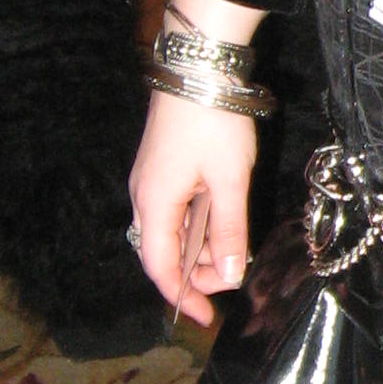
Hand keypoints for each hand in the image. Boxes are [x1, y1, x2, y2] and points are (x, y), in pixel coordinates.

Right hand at [129, 91, 254, 324]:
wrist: (199, 66)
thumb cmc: (213, 121)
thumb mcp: (229, 180)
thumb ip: (229, 229)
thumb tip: (229, 274)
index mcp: (154, 204)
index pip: (160, 267)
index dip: (183, 295)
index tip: (206, 317)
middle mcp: (145, 196)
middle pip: (167, 250)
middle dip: (201, 268)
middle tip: (237, 270)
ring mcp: (153, 180)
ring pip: (175, 229)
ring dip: (204, 243)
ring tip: (237, 241)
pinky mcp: (165, 166)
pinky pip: (179, 208)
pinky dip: (201, 221)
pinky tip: (226, 216)